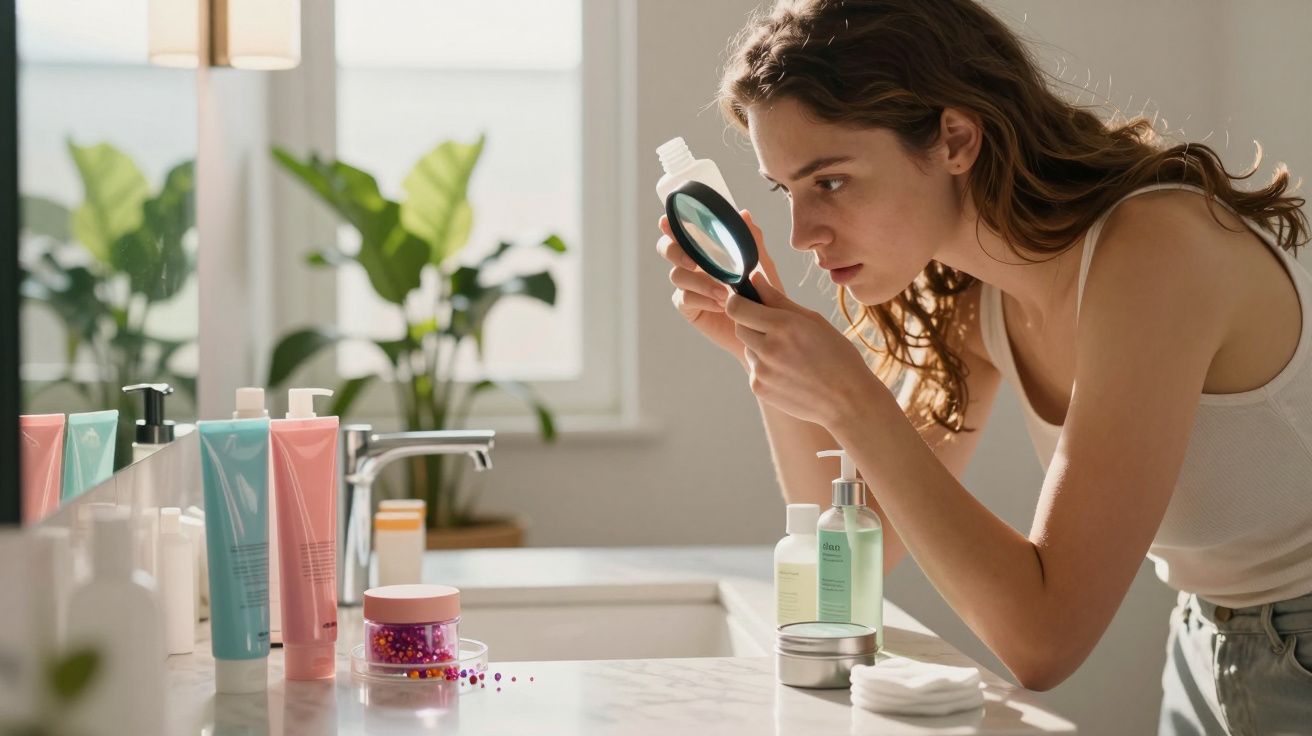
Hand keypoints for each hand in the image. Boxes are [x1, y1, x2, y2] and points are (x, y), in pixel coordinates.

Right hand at [657, 210, 780, 365]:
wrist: (764, 328)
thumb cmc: (763, 294)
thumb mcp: (762, 266)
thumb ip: (753, 241)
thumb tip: (743, 214)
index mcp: (706, 249)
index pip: (682, 231)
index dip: (670, 225)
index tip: (667, 222)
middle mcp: (693, 264)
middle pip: (667, 249)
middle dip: (674, 251)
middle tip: (693, 262)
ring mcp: (689, 286)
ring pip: (676, 275)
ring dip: (699, 282)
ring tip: (724, 293)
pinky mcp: (689, 308)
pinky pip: (685, 298)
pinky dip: (702, 299)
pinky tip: (721, 305)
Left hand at [725, 270, 882, 427]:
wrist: (847, 400)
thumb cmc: (837, 356)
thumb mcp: (813, 320)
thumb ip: (778, 299)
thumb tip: (755, 278)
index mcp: (783, 326)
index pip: (736, 307)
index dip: (738, 301)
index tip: (747, 301)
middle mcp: (768, 348)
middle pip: (739, 326)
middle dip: (751, 323)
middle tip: (775, 329)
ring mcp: (761, 371)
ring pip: (747, 348)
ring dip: (760, 346)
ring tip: (789, 354)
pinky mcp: (759, 388)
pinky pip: (753, 369)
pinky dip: (765, 367)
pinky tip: (789, 372)